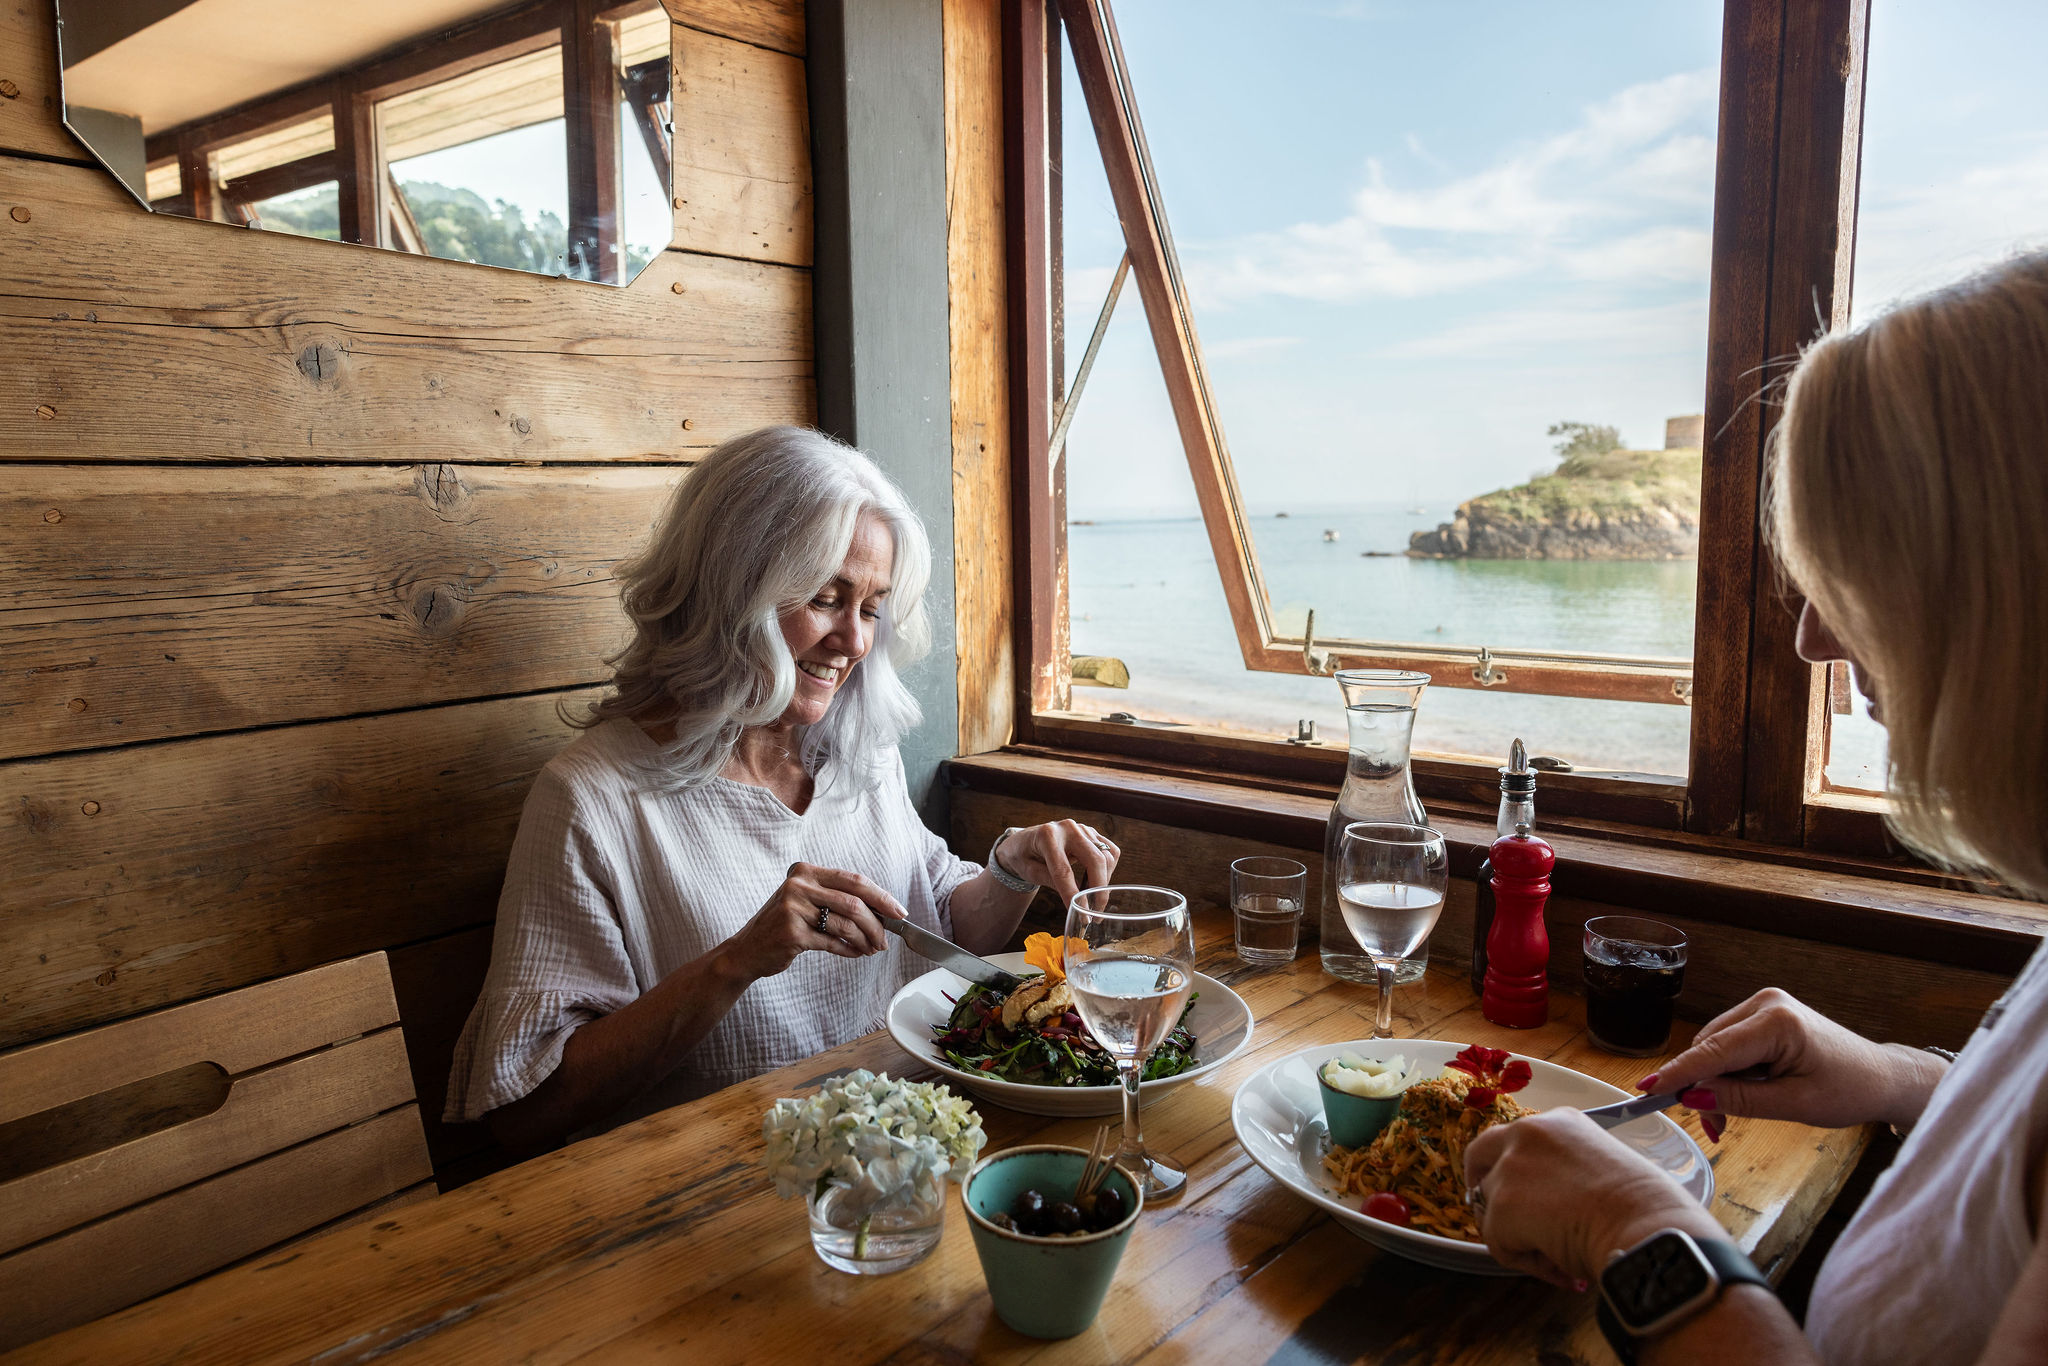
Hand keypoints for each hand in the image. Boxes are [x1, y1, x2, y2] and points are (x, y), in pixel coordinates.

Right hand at [714, 862, 906, 981]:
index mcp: (805, 871)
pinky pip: (832, 942)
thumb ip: (836, 899)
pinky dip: (849, 950)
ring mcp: (793, 908)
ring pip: (846, 924)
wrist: (747, 950)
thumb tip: (880, 911)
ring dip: (865, 939)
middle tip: (888, 937)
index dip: (880, 896)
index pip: (853, 880)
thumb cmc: (782, 926)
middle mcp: (798, 885)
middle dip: (877, 922)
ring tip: (872, 949)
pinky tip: (855, 953)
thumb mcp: (805, 902)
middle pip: (854, 901)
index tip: (898, 911)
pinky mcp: (792, 933)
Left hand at [992, 820, 1120, 906]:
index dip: (1073, 894)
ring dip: (1103, 883)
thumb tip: (1075, 900)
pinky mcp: (1092, 833)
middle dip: (1099, 890)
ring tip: (1091, 899)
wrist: (1025, 841)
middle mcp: (1068, 828)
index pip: (1064, 870)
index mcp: (1047, 836)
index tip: (1081, 914)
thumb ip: (1050, 881)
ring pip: (1106, 857)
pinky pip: (1111, 852)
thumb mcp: (1029, 871)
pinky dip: (1108, 870)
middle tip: (1095, 914)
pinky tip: (1096, 882)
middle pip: (1094, 860)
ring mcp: (1083, 828)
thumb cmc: (1023, 856)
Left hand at [1465, 1108, 1720, 1287]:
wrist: (1650, 1229)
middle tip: (1496, 1217)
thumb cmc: (1647, 1211)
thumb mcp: (1604, 1169)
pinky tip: (1559, 1265)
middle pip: (1480, 1155)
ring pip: (1491, 1207)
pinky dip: (1524, 1261)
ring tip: (1560, 1255)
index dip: (1516, 1170)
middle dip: (1480, 1184)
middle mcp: (1528, 1132)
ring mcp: (1510, 1167)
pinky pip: (1498, 1243)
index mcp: (1560, 1121)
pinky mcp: (1502, 1205)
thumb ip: (1568, 1173)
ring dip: (1516, 1234)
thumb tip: (1551, 1208)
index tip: (1524, 1192)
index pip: (1518, 1140)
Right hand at [1641, 988, 1944, 1133]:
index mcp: (1778, 1022)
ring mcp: (1763, 1005)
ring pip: (1714, 1046)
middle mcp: (1765, 1003)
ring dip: (1714, 1081)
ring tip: (1730, 1115)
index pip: (1715, 1050)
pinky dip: (1727, 1071)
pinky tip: (1741, 1092)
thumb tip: (1693, 1098)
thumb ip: (1741, 1099)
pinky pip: (1728, 1043)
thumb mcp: (1795, 1105)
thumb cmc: (1850, 1090)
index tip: (1647, 1089)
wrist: (1881, 1076)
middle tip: (1714, 1127)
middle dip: (1703, 1087)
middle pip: (1710, 1047)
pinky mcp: (1763, 1014)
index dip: (1679, 1072)